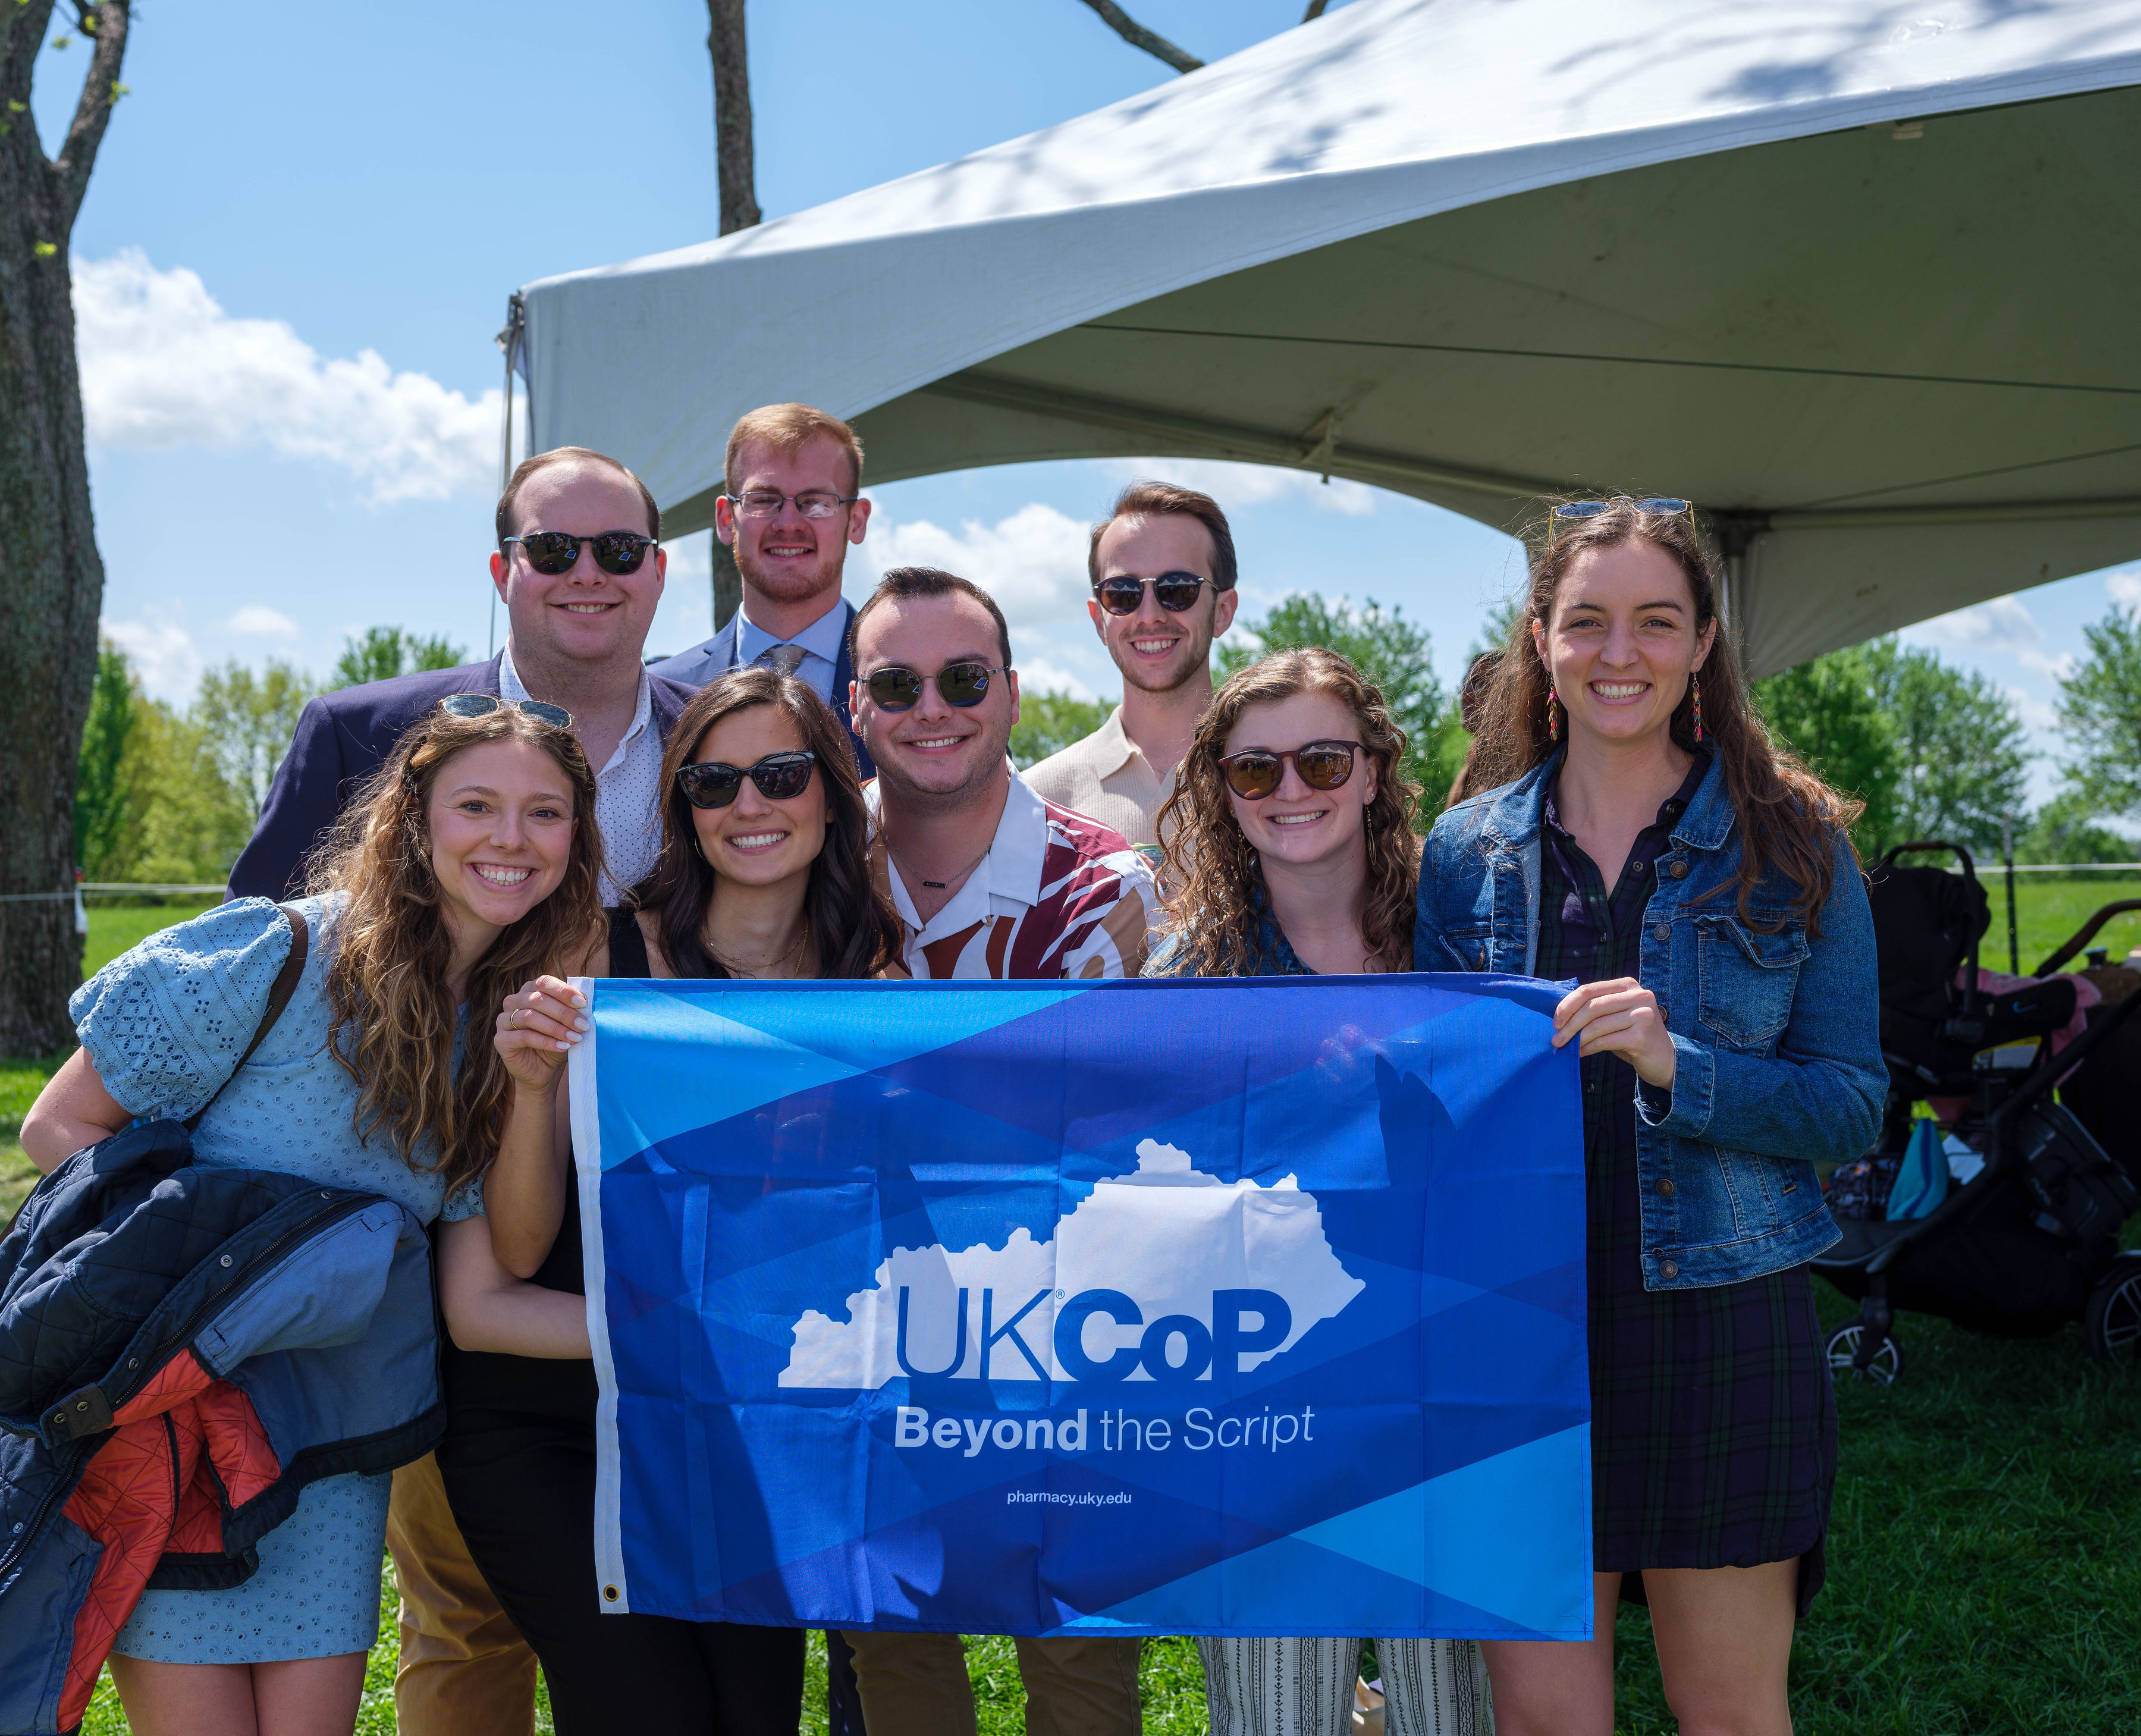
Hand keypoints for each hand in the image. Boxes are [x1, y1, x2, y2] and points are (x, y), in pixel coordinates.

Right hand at [494, 975, 587, 1094]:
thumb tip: (586, 1002)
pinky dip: (546, 1042)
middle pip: (537, 999)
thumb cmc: (556, 1042)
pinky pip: (524, 1037)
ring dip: (556, 1028)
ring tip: (575, 1038)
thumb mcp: (567, 1024)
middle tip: (583, 1025)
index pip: (544, 983)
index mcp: (530, 991)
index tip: (583, 1003)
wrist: (543, 1071)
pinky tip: (562, 1047)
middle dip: (564, 1013)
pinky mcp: (501, 1039)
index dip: (563, 991)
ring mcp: (503, 1020)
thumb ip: (572, 1011)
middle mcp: (514, 1001)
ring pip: (529, 1017)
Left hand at [1552, 977, 1675, 1089]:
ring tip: (1564, 1047)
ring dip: (1576, 1038)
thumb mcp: (1616, 1016)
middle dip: (1569, 1023)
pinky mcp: (1641, 1036)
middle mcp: (1639, 996)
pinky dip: (1588, 1048)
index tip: (1555, 1020)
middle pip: (1592, 1007)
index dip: (1568, 1004)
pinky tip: (1580, 1052)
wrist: (1666, 1059)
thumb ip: (1596, 1009)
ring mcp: (1642, 1015)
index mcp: (1628, 985)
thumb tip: (1559, 1015)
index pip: (1590, 990)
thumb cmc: (1633, 1036)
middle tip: (1555, 1038)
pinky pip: (1604, 1041)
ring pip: (1597, 1025)